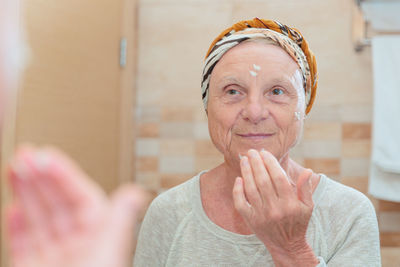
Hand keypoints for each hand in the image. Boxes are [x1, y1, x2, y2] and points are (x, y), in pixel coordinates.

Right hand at [6, 146, 146, 266]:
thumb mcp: (110, 248)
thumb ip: (119, 219)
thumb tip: (136, 192)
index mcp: (99, 234)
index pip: (80, 196)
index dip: (63, 174)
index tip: (48, 155)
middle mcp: (77, 243)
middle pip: (57, 202)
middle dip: (39, 176)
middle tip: (25, 154)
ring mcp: (55, 256)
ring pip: (38, 218)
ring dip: (25, 192)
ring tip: (15, 168)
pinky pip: (23, 243)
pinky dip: (16, 225)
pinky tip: (13, 206)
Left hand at [232, 149, 317, 265]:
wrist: (287, 246)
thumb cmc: (298, 222)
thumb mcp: (307, 206)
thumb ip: (306, 188)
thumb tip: (308, 170)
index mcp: (290, 203)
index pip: (278, 177)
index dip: (270, 163)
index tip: (265, 152)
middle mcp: (275, 209)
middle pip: (263, 181)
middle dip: (256, 163)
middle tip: (252, 151)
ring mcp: (261, 215)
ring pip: (251, 189)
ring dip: (246, 172)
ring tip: (244, 159)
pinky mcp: (251, 220)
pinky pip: (240, 203)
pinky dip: (238, 190)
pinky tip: (239, 179)